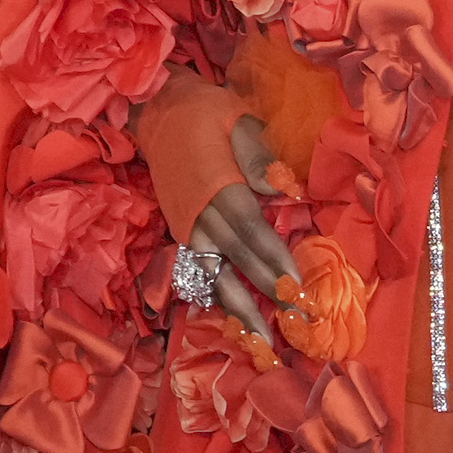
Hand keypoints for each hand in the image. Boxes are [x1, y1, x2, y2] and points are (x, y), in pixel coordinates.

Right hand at [141, 71, 300, 354]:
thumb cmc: (205, 111)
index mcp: (215, 183)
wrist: (155, 111)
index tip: (297, 285)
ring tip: (261, 340)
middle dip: (263, 293)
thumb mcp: (236, 117)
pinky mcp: (180, 232)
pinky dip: (216, 297)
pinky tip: (235, 321)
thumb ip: (258, 153)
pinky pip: (198, 271)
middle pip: (233, 259)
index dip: (272, 258)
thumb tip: (281, 188)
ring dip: (237, 308)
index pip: (249, 228)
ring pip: (211, 274)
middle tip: (292, 322)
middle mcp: (197, 211)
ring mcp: (185, 225)